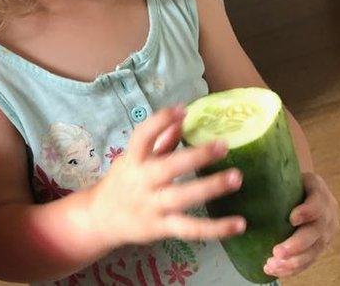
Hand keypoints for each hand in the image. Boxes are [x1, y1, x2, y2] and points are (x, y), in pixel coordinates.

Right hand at [89, 106, 246, 247]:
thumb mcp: (133, 160)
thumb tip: (181, 120)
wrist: (100, 219)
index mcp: (133, 161)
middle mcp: (141, 182)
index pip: (143, 137)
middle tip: (223, 145)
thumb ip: (159, 142)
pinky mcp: (161, 228)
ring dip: (210, 188)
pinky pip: (190, 229)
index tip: (182, 110)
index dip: (160, 121)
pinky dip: (216, 228)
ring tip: (236, 178)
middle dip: (196, 156)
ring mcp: (151, 206)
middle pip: (168, 168)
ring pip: (182, 197)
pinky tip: (239, 224)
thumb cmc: (123, 183)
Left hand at [264, 172, 338, 277]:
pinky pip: (309, 260)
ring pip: (314, 251)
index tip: (292, 218)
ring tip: (273, 264)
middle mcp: (327, 213)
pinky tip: (275, 270)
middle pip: (316, 232)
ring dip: (294, 261)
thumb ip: (269, 173)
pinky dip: (293, 268)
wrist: (305, 188)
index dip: (308, 211)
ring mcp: (325, 231)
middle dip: (297, 244)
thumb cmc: (287, 180)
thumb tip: (235, 175)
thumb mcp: (284, 172)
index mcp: (318, 191)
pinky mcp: (320, 246)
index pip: (317, 202)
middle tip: (278, 251)